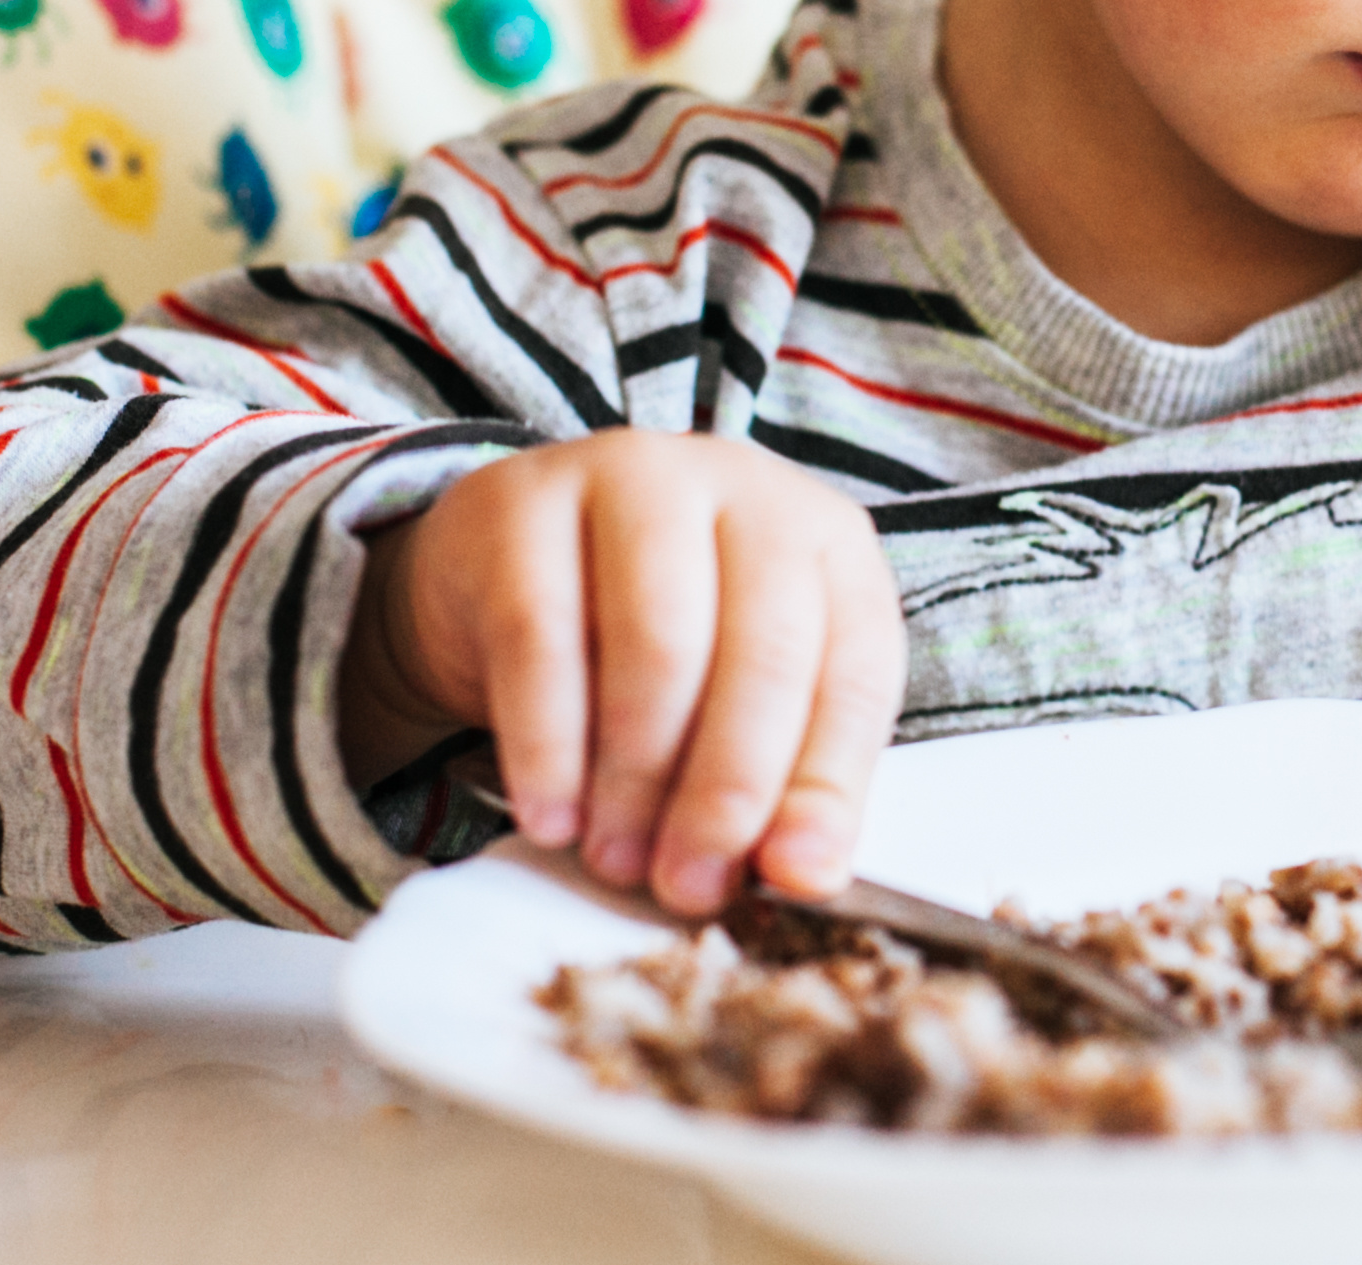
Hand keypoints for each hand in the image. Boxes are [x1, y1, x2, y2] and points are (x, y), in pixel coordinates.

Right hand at [337, 432, 906, 912]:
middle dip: (729, 789)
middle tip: (689, 883)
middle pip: (766, 648)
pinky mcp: (524, 501)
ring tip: (616, 859)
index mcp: (827, 538)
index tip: (792, 877)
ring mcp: (633, 477)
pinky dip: (548, 746)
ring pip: (659, 641)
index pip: (857, 661)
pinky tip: (551, 814)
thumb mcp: (741, 699)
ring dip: (639, 776)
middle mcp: (744, 488)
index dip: (829, 781)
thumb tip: (806, 875)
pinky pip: (541, 636)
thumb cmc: (648, 639)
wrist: (503, 567)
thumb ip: (787, 779)